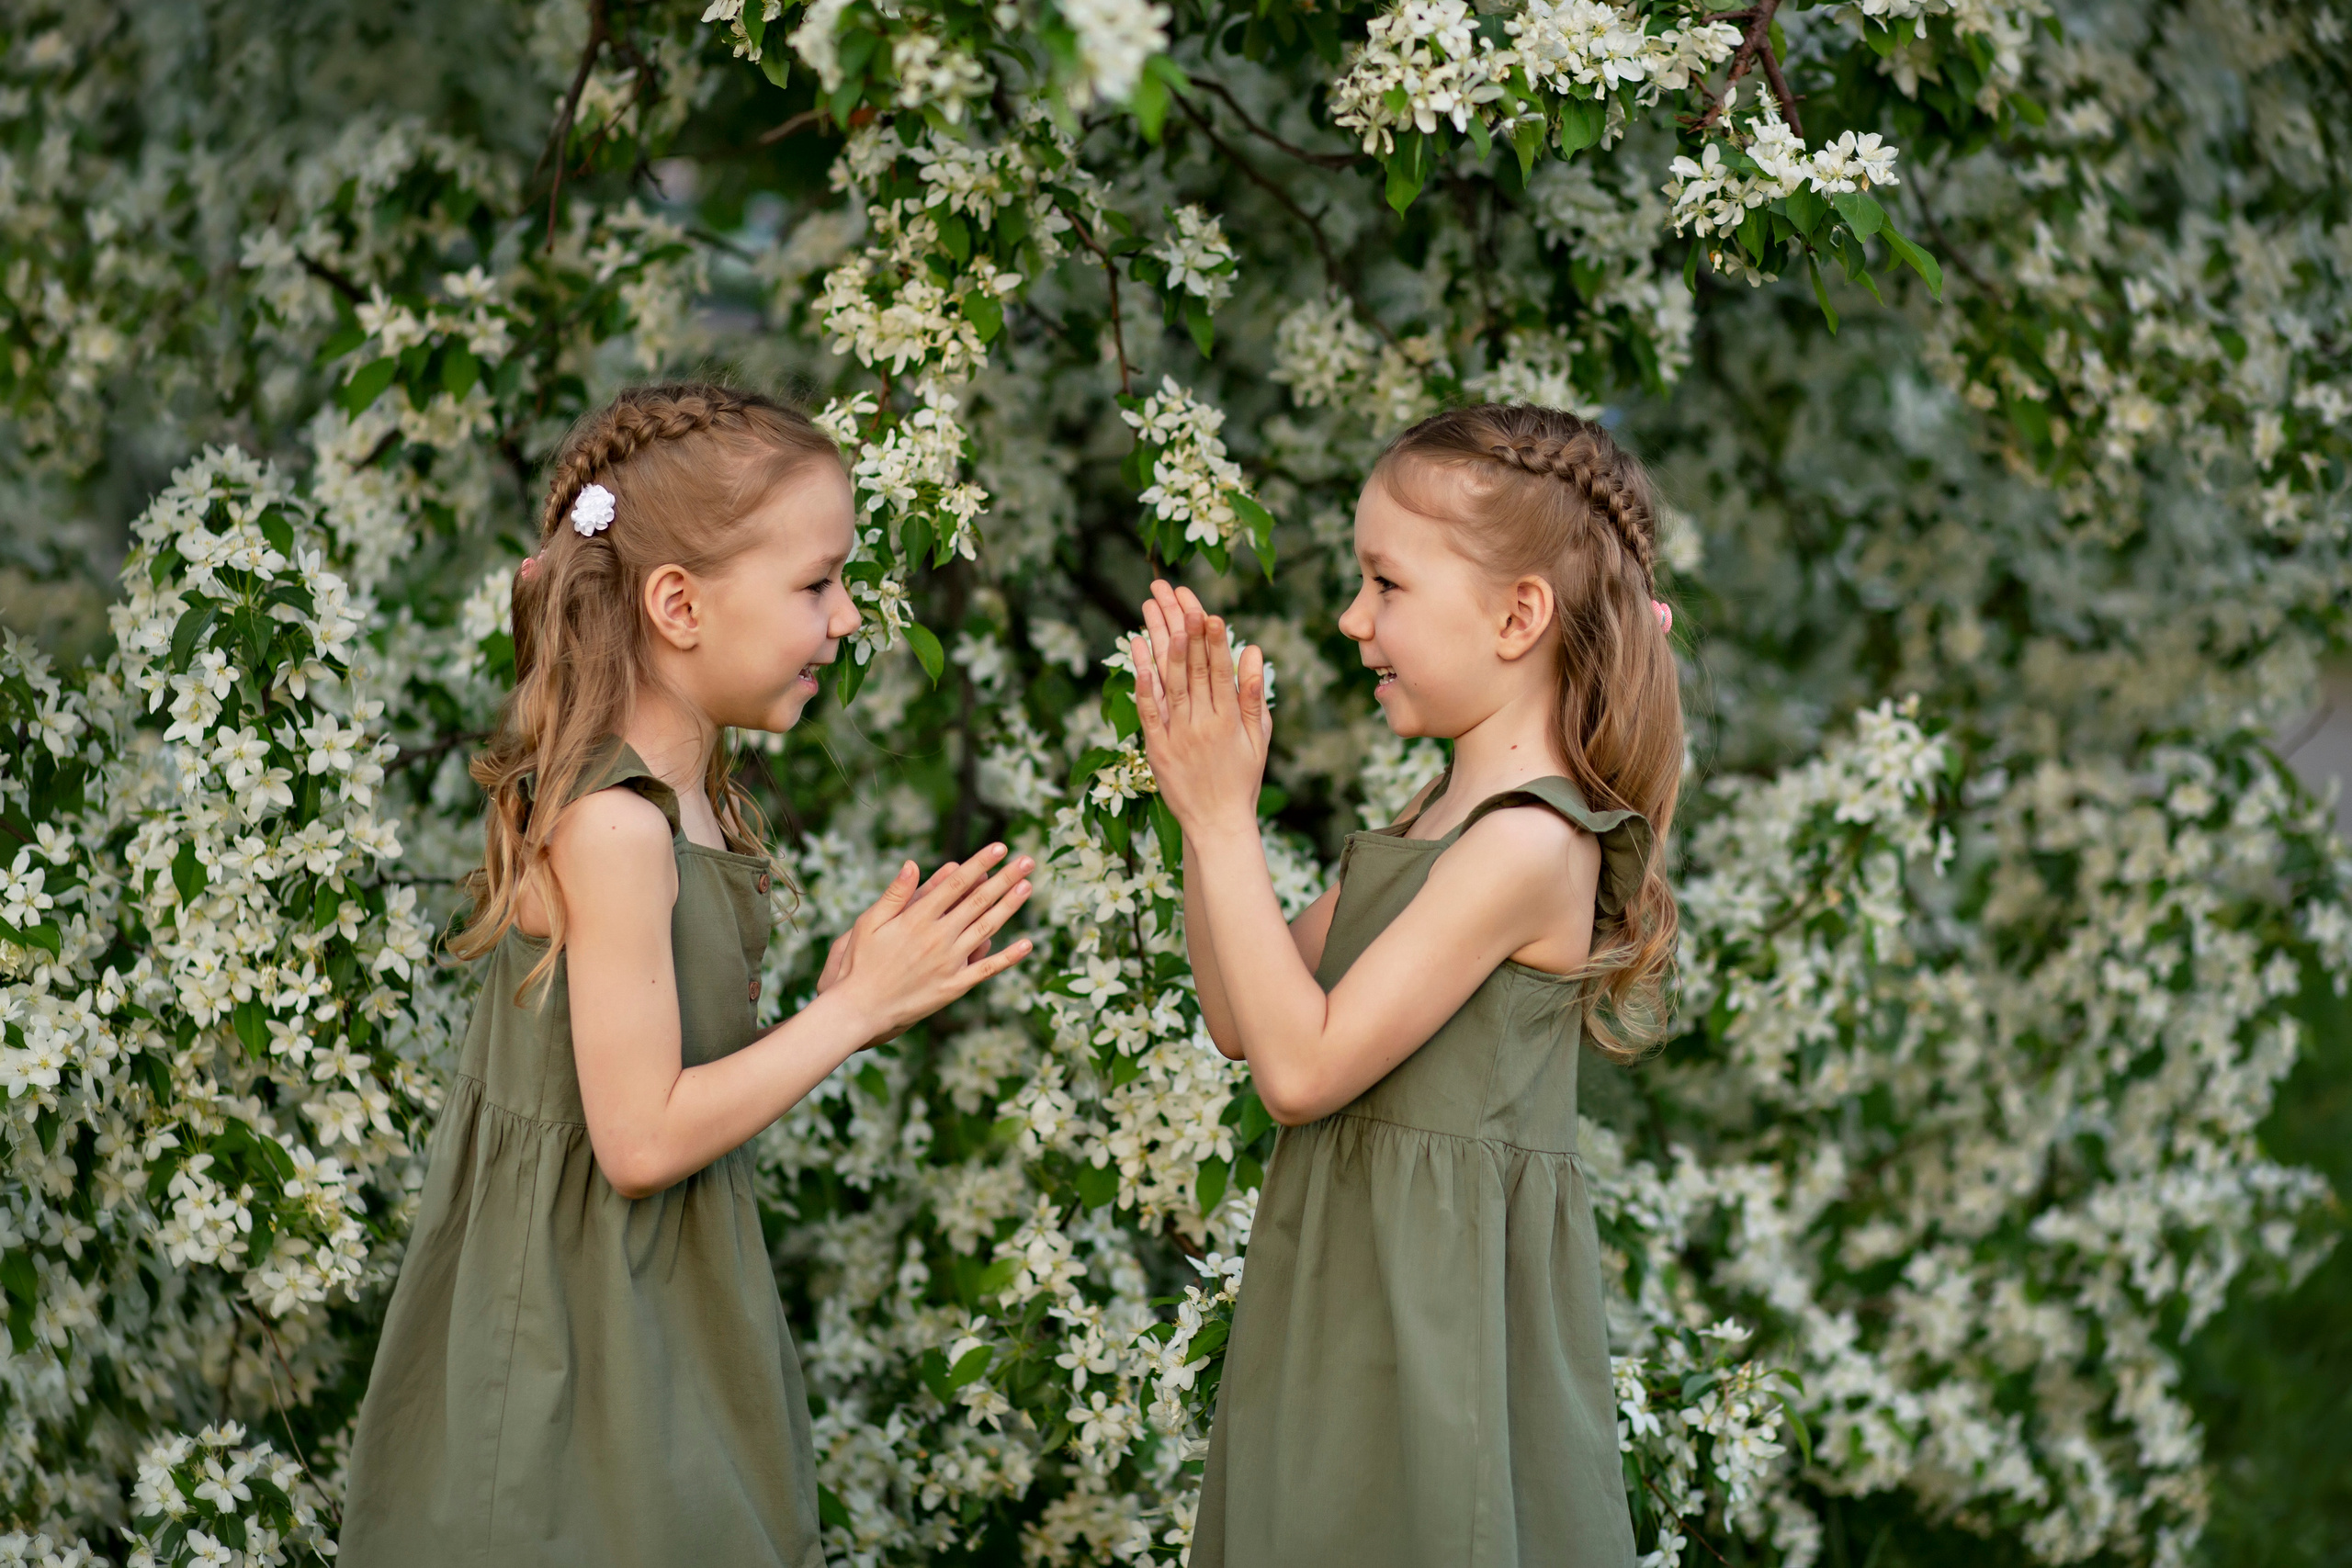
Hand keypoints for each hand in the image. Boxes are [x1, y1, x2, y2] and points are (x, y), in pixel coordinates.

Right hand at [823, 844, 1035, 1043]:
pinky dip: (1008, 957)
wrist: (861, 1008)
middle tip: (1028, 861)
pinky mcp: (954, 986)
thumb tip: (913, 864)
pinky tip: (1027, 944)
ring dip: (1010, 906)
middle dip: (1005, 878)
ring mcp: (949, 962)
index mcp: (918, 918)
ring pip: (987, 928)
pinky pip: (986, 969)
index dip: (980, 863)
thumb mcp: (869, 922)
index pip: (956, 883)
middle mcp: (938, 937)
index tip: (1000, 848)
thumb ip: (895, 894)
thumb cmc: (861, 962)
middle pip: (978, 901)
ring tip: (1028, 886)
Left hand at [1131, 581, 1270, 836]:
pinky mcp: (1156, 747)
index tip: (1207, 609)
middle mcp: (1202, 723)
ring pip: (1168, 678)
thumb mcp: (1259, 738)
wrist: (1217, 824)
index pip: (1219, 670)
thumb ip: (1254, 694)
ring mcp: (1176, 734)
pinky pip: (1147, 707)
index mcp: (1230, 719)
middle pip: (1190, 665)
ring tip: (1153, 605)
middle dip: (1182, 625)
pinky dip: (1142, 678)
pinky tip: (1138, 649)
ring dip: (1160, 639)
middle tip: (1173, 591)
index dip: (1213, 638)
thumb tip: (1253, 652)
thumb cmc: (1242, 779)